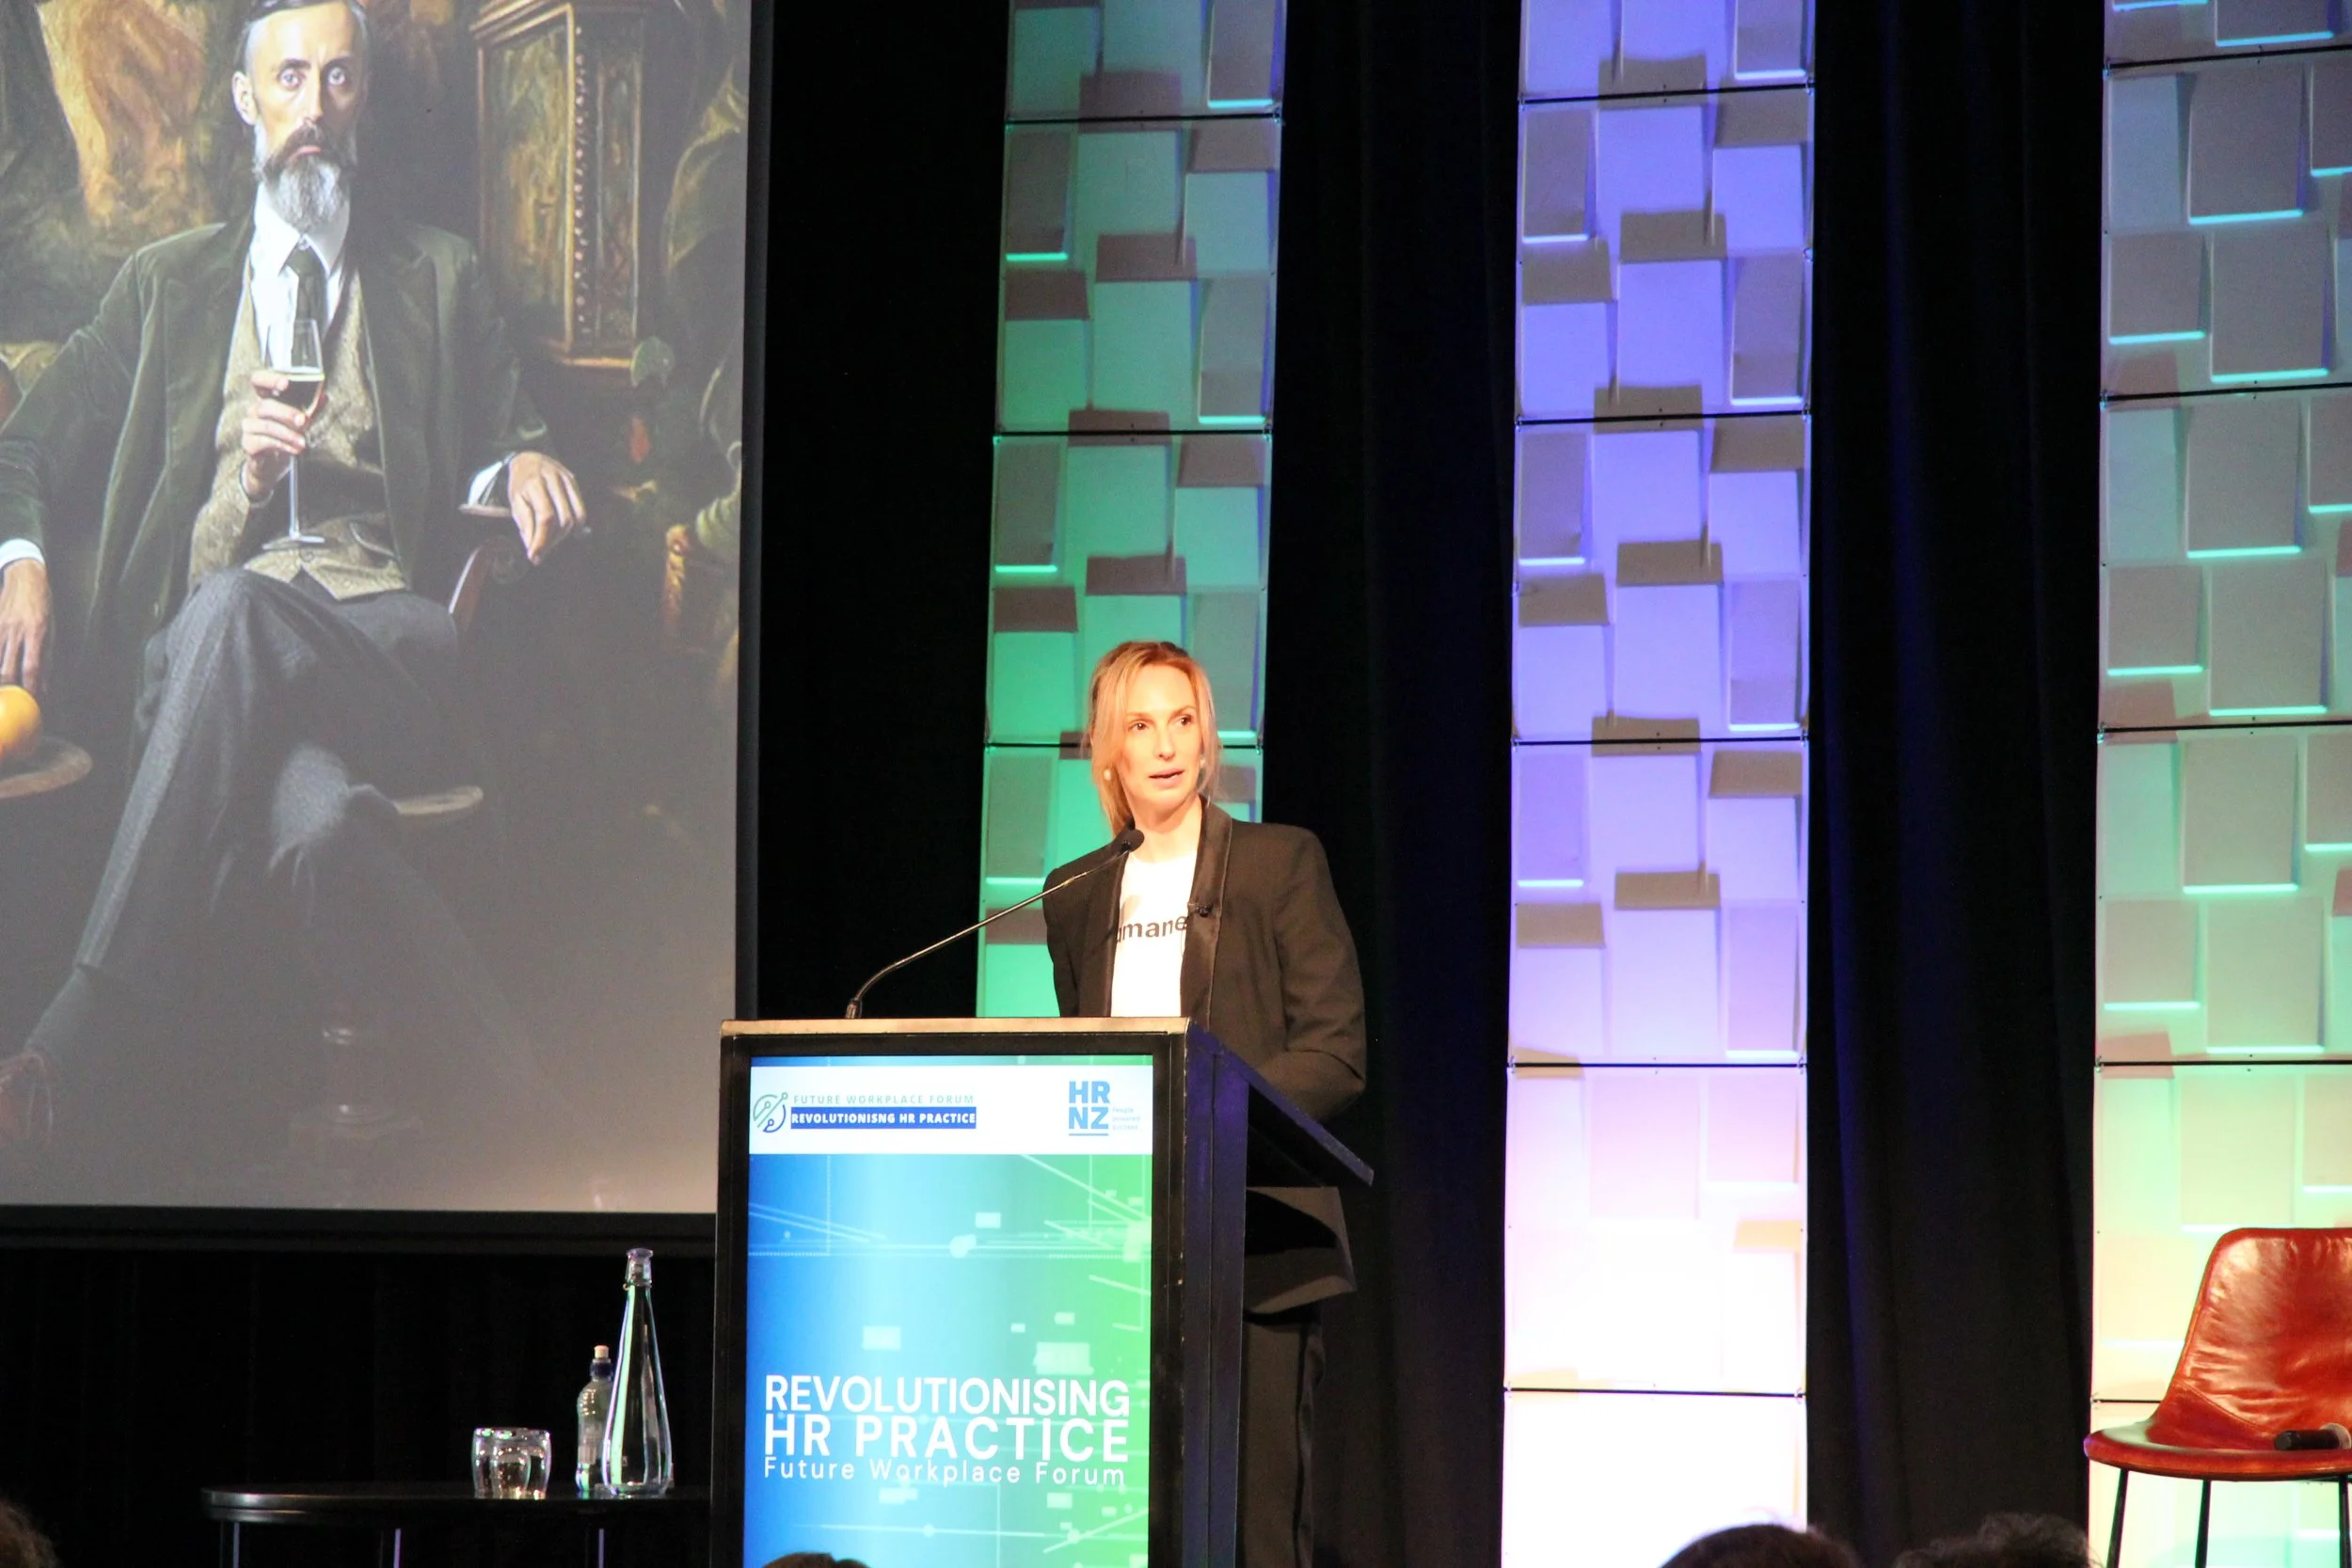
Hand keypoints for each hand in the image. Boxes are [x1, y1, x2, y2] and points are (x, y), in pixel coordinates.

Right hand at [0, 557, 50, 699]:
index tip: (31, 700)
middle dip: (9, 688)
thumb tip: (44, 686)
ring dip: (0, 678)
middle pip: (7, 668)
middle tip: (13, 699)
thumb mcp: (51, 631)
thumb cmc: (42, 607)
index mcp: (36, 632)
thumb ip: (46, 659)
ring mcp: (0, 627)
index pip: (31, 667)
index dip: (30, 687)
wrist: (25, 579)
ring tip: (5, 689)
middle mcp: (16, 630)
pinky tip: (0, 672)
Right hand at [240, 371, 319, 499]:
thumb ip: (311, 408)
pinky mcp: (249, 444)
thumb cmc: (286, 434)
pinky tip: (295, 449)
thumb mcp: (301, 420)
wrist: (272, 463)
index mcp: (265, 398)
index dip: (270, 379)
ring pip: (266, 425)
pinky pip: (264, 441)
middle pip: (265, 405)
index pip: (258, 381)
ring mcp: (249, 427)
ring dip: (288, 433)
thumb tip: (324, 395)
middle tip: (303, 421)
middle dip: (286, 412)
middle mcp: (254, 410)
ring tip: (303, 442)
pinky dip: (282, 445)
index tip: (286, 382)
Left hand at [505, 452, 586, 563]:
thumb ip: (525, 525)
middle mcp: (553, 479)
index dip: (542, 539)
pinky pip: (581, 510)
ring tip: (551, 541)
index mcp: (534, 483)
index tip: (535, 556)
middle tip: (541, 551)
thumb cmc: (520, 484)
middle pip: (562, 519)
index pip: (545, 516)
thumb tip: (534, 549)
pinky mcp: (574, 483)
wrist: (529, 459)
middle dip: (552, 540)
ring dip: (563, 536)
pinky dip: (577, 526)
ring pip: (574, 517)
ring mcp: (566, 480)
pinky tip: (567, 533)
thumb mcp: (515, 502)